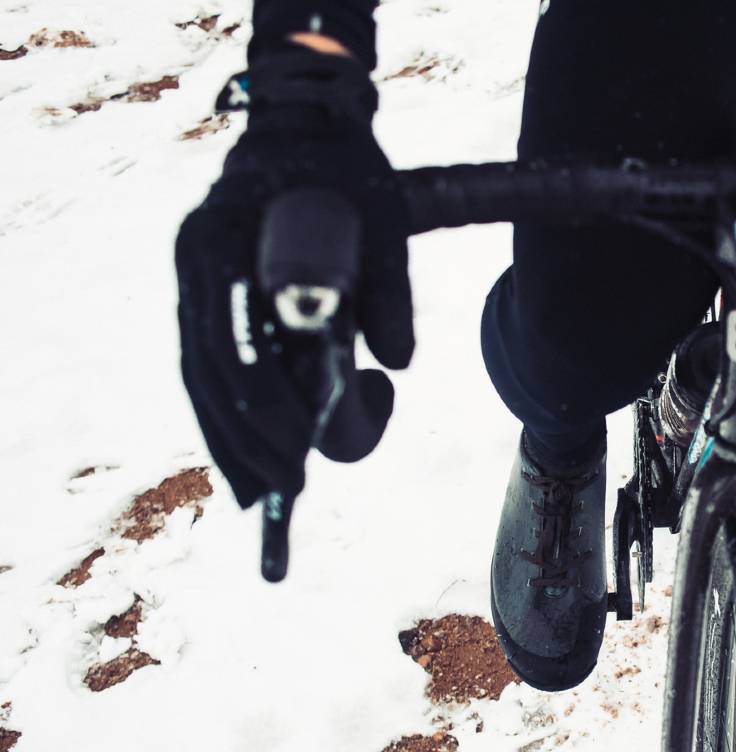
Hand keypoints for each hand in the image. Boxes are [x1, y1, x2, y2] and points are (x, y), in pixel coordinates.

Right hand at [175, 47, 412, 514]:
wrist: (308, 127)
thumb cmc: (348, 172)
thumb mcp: (381, 216)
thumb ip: (390, 286)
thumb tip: (399, 363)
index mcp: (224, 241)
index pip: (236, 343)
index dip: (267, 406)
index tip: (302, 451)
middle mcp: (196, 265)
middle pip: (212, 372)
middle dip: (250, 439)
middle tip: (290, 492)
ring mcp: (194, 281)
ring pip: (203, 378)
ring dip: (232, 442)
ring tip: (262, 499)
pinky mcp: (207, 297)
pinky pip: (209, 368)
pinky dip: (227, 418)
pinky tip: (246, 463)